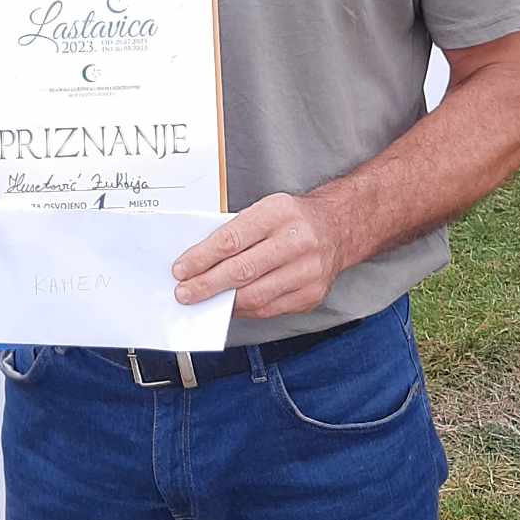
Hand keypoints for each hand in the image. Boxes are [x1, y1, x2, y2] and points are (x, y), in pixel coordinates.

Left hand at [171, 192, 347, 320]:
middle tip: (185, 292)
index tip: (181, 269)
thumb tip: (198, 261)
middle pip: (241, 270)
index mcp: (278, 213)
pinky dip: (246, 309)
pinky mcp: (312, 294)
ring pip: (255, 295)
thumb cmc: (293, 218)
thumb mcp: (265, 209)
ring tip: (203, 301)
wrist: (338, 228)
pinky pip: (270, 309)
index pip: (231, 240)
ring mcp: (308, 271)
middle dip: (206, 285)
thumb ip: (235, 232)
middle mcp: (296, 242)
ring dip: (223, 302)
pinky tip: (231, 306)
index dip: (201, 258)